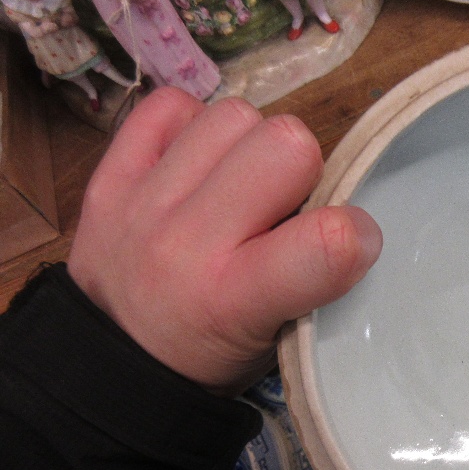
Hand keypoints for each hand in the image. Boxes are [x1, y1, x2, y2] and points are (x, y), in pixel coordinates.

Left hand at [67, 87, 381, 395]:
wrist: (110, 362)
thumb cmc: (210, 354)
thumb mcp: (274, 340)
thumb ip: (314, 276)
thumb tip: (344, 209)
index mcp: (237, 300)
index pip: (329, 239)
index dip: (357, 232)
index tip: (350, 245)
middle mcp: (188, 243)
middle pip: (287, 143)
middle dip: (304, 168)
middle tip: (286, 204)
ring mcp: (143, 204)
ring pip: (234, 115)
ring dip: (250, 144)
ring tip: (238, 183)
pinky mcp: (109, 176)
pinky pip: (169, 106)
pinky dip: (192, 127)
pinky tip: (198, 166)